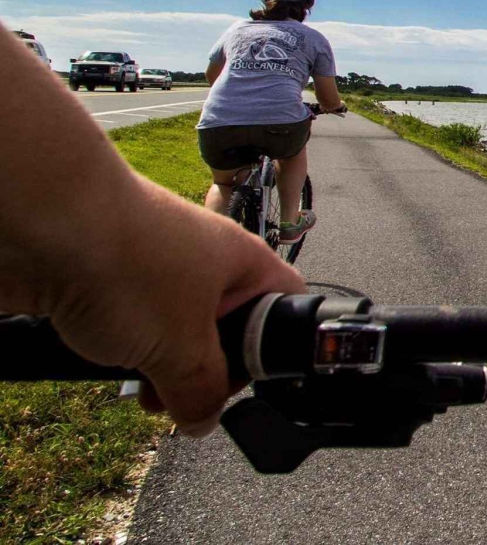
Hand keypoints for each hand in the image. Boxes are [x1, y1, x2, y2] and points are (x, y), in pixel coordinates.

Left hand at [45, 178, 306, 434]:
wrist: (44, 221)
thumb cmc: (129, 264)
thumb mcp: (181, 348)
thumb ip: (201, 393)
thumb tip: (203, 421)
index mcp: (244, 264)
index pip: (286, 307)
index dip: (273, 353)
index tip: (236, 387)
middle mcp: (205, 261)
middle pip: (224, 326)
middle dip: (201, 371)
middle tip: (182, 399)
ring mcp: (155, 267)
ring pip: (171, 329)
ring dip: (158, 365)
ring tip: (142, 389)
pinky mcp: (109, 277)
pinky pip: (127, 322)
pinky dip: (119, 348)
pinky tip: (106, 362)